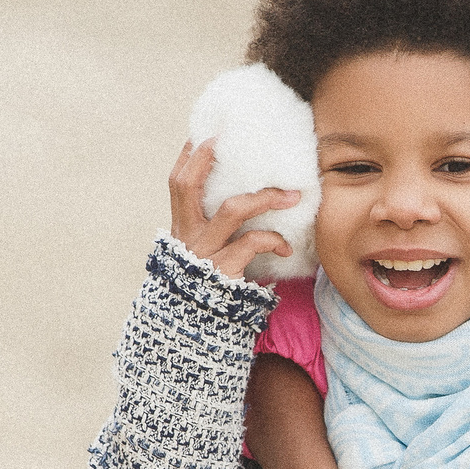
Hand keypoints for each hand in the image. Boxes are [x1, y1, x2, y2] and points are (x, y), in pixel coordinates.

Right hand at [168, 139, 296, 281]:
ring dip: (266, 197)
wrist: (197, 335)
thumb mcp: (204, 258)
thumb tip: (248, 205)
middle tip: (232, 140)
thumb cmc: (209, 290)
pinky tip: (286, 248)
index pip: (177, 183)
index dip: (189, 156)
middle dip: (208, 157)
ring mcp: (203, 253)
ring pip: (232, 209)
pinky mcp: (224, 271)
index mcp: (181, 229)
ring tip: (292, 196)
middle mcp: (187, 237)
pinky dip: (274, 241)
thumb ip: (215, 233)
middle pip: (187, 184)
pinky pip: (252, 243)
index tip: (208, 132)